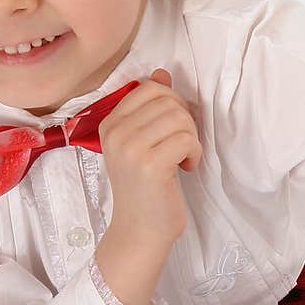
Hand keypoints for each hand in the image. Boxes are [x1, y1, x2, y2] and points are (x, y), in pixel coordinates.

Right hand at [97, 67, 202, 241]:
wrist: (139, 231)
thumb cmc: (145, 188)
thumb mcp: (142, 142)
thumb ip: (150, 108)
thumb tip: (162, 73)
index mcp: (110, 123)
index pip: (150, 88)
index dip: (173, 104)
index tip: (173, 130)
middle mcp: (116, 133)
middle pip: (168, 100)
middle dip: (185, 121)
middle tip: (182, 146)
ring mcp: (130, 148)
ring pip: (179, 117)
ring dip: (191, 138)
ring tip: (183, 157)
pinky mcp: (149, 164)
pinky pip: (186, 138)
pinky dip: (194, 152)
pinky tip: (186, 167)